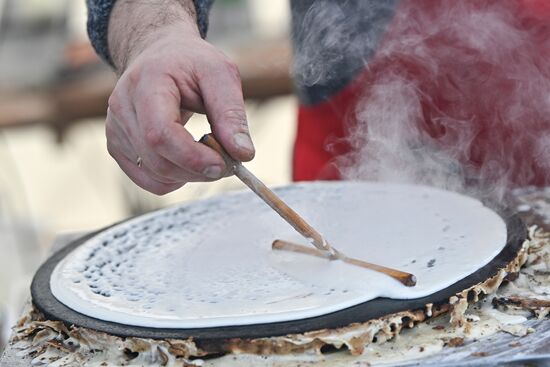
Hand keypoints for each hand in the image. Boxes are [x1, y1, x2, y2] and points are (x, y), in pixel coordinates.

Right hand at [105, 1, 254, 194]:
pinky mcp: (117, 147)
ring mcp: (115, 129)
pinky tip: (189, 161)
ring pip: (155, 175)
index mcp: (146, 83)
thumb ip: (232, 114)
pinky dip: (175, 179)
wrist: (160, 55)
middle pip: (158, 160)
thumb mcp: (220, 74)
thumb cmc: (192, 63)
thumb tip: (243, 154)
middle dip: (198, 170)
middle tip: (227, 162)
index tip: (225, 164)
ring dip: (190, 176)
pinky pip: (148, 180)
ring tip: (209, 154)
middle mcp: (122, 107)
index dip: (193, 157)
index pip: (161, 133)